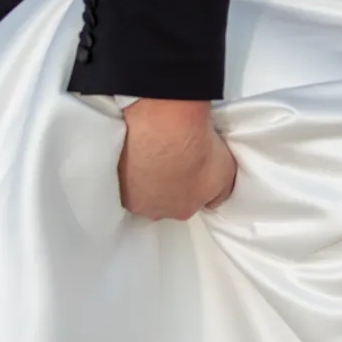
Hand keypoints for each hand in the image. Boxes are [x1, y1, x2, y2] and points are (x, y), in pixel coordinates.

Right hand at [117, 99, 237, 219]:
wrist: (167, 129)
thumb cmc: (200, 150)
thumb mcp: (227, 173)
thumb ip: (219, 193)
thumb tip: (210, 201)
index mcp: (183, 211)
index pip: (187, 204)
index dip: (190, 185)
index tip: (190, 168)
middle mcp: (155, 211)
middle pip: (161, 201)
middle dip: (165, 185)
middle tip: (171, 159)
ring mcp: (132, 197)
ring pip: (140, 190)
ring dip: (145, 176)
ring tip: (153, 153)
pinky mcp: (114, 178)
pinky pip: (123, 175)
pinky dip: (129, 165)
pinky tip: (137, 151)